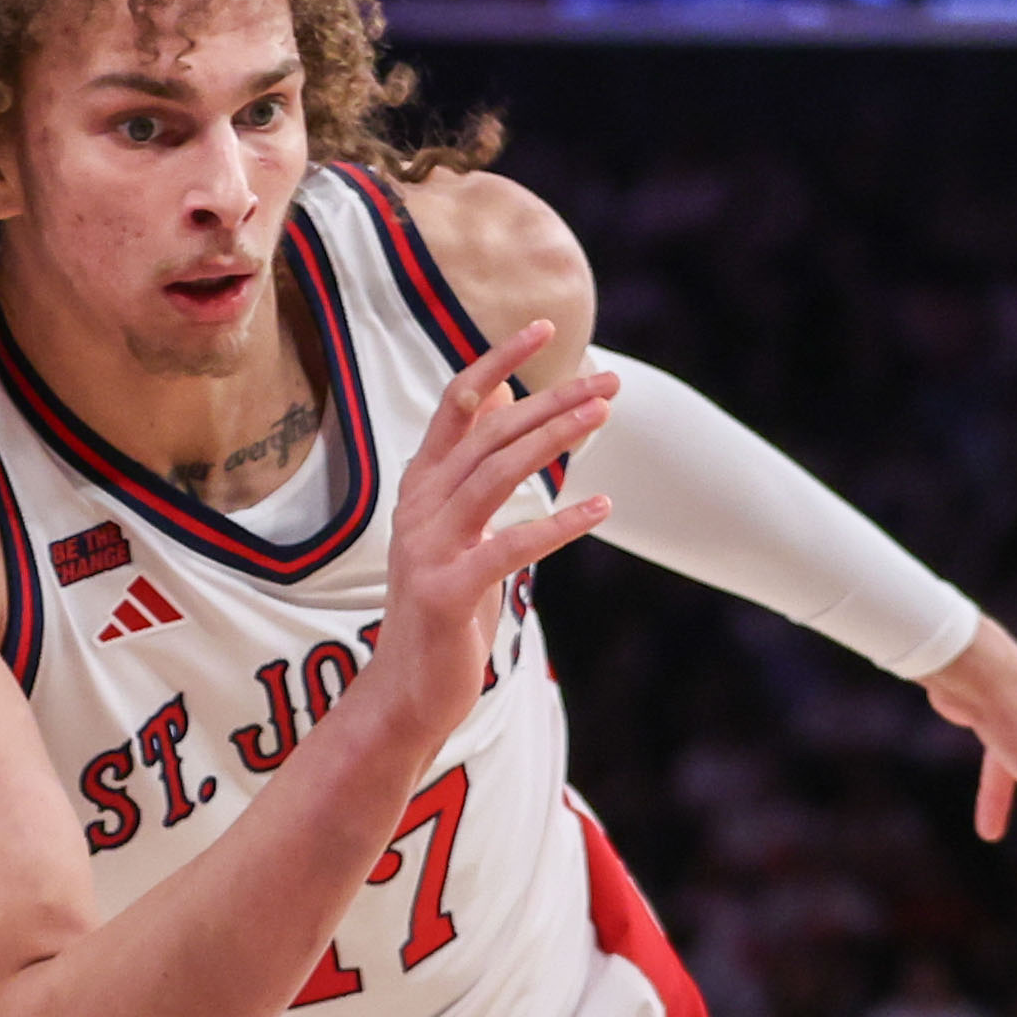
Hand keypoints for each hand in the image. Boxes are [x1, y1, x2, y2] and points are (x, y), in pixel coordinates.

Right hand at [377, 324, 617, 739]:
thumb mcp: (459, 527)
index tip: (546, 327)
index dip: (499, 361)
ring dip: (552, 441)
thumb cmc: (446, 605)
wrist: (408, 689)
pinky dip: (558, 525)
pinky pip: (509, 548)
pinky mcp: (448, 592)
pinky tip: (602, 505)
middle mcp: (418, 505)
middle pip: (488, 434)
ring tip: (602, 417)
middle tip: (608, 382)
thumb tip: (502, 399)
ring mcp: (427, 547)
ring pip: (494, 476)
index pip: (458, 403)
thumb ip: (475, 467)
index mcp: (421, 484)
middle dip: (549, 401)